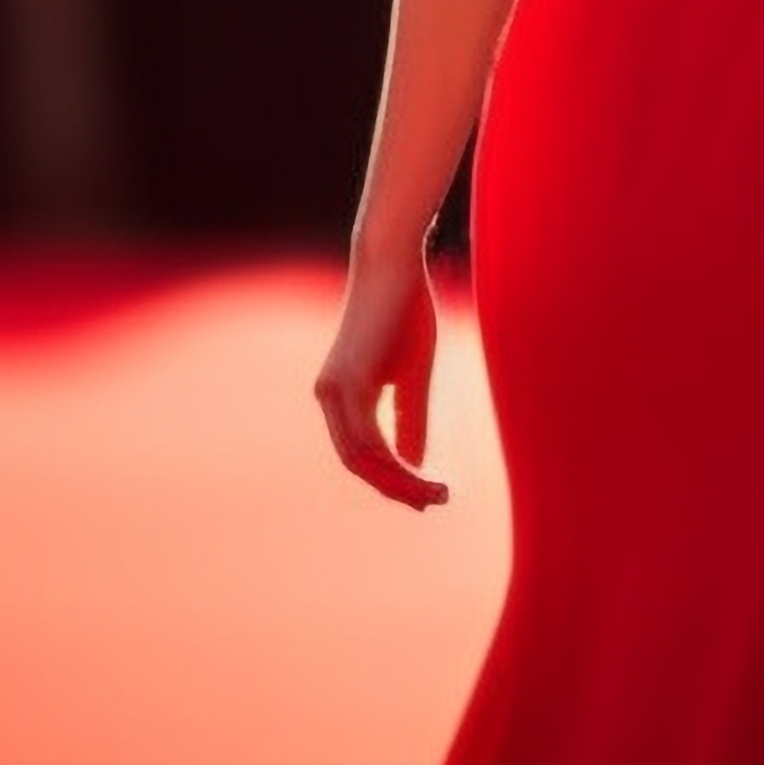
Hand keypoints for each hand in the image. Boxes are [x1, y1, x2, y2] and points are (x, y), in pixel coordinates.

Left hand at [314, 243, 449, 509]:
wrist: (394, 263)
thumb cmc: (406, 310)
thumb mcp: (412, 375)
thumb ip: (408, 418)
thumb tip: (413, 463)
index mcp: (340, 393)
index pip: (359, 452)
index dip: (390, 479)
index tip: (424, 496)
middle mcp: (328, 395)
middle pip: (356, 463)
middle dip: (395, 488)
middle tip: (433, 502)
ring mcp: (334, 390)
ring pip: (361, 458)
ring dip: (399, 482)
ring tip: (435, 494)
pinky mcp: (349, 382)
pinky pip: (369, 440)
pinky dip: (396, 464)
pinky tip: (421, 474)